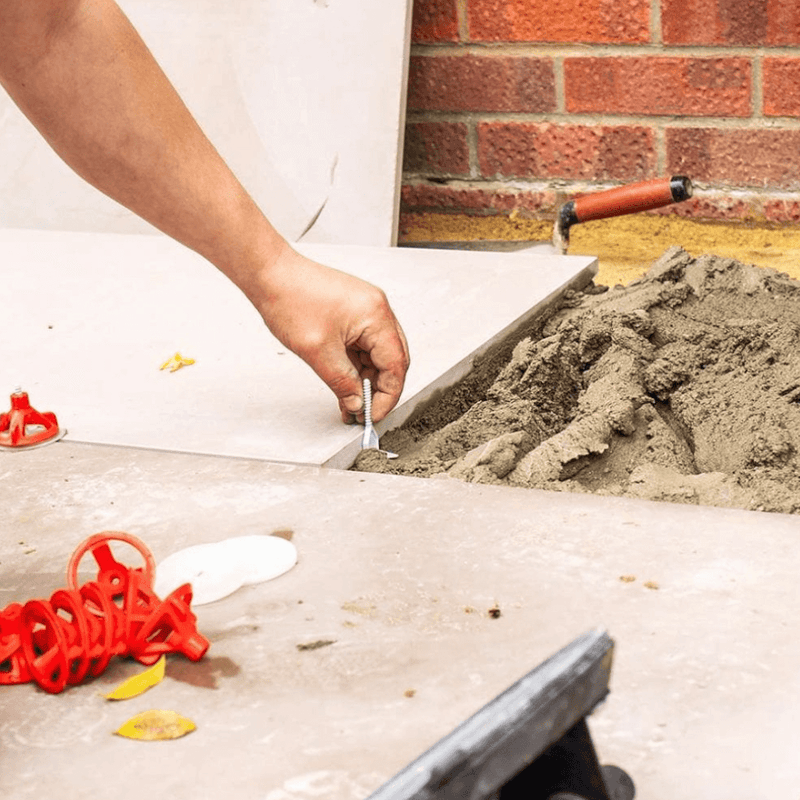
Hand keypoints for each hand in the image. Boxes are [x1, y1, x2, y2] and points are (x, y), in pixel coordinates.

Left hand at [255, 243, 408, 422]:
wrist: (270, 274)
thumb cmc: (290, 298)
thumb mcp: (318, 352)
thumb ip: (342, 382)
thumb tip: (357, 403)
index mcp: (376, 315)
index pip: (396, 365)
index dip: (387, 395)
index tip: (372, 415)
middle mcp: (377, 310)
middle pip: (392, 360)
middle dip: (379, 389)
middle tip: (363, 411)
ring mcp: (366, 310)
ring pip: (377, 354)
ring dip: (366, 379)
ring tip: (349, 400)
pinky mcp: (354, 313)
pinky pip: (363, 345)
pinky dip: (356, 365)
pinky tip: (345, 381)